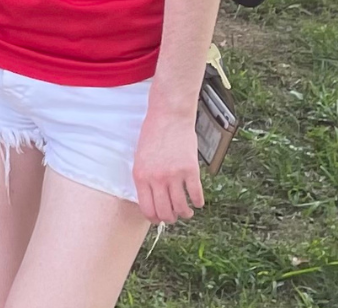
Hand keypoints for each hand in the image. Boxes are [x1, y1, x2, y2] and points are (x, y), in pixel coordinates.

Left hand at [131, 109, 203, 223]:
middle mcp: (156, 179)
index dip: (154, 218)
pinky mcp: (190, 170)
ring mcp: (174, 175)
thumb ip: (144, 178)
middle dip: (170, 218)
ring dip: (185, 213)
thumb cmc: (152, 134)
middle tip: (174, 216)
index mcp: (140, 176)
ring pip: (181, 207)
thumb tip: (151, 199)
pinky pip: (196, 195)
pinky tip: (197, 201)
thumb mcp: (139, 157)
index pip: (147, 208)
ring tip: (186, 211)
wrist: (168, 116)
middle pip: (165, 212)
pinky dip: (198, 202)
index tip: (159, 219)